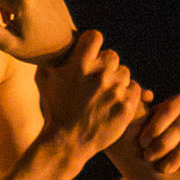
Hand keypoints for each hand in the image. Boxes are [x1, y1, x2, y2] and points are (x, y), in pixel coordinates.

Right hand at [35, 32, 146, 166]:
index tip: (89, 54)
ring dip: (116, 80)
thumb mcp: (45, 78)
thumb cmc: (54, 108)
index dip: (92, 44)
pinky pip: (135, 88)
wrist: (67, 142)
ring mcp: (115, 90)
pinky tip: (115, 101)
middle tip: (96, 79)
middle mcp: (99, 75)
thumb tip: (60, 39)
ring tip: (104, 94)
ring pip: (124, 72)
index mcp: (79, 65)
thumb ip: (54, 56)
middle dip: (105, 65)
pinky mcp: (127, 106)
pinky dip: (127, 94)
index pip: (95, 37)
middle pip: (112, 55)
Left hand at [136, 93, 179, 175]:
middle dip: (164, 141)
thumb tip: (147, 94)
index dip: (157, 124)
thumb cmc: (153, 144)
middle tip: (149, 157)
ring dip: (178, 153)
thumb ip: (140, 110)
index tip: (143, 142)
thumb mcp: (142, 128)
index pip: (172, 106)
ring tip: (163, 168)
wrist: (170, 168)